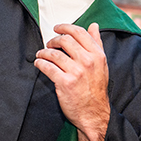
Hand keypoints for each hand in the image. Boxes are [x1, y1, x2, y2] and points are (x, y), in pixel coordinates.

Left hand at [34, 23, 109, 140]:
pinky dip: (40, 63)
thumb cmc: (96, 89)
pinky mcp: (65, 83)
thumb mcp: (102, 64)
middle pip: (65, 40)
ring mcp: (76, 72)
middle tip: (48, 44)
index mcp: (97, 55)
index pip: (79, 33)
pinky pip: (48, 67)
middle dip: (53, 40)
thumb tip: (94, 26)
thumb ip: (97, 43)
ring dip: (44, 52)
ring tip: (41, 54)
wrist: (94, 113)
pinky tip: (38, 63)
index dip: (65, 27)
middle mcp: (88, 61)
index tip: (57, 28)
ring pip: (54, 54)